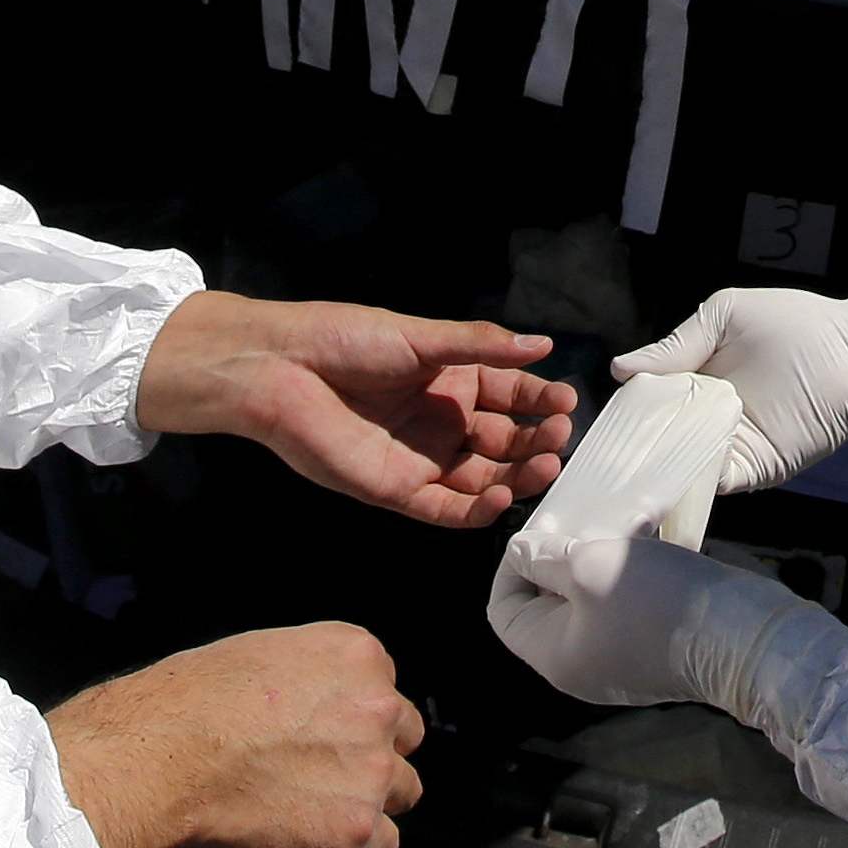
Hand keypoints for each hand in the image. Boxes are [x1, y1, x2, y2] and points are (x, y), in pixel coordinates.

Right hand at [46, 622, 424, 847]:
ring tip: (312, 807)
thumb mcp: (257, 655)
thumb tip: (313, 704)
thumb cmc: (186, 708)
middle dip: (369, 755)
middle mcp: (376, 706)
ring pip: (401, 791)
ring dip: (367, 801)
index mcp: (355, 654)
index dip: (352, 716)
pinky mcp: (357, 827)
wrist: (157, 763)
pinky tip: (313, 837)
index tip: (326, 732)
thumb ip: (307, 677)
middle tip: (321, 772)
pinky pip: (384, 844)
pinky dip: (353, 847)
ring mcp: (372, 768)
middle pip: (403, 738)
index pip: (384, 689)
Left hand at [139, 292, 576, 526]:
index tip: (566, 401)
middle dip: (535, 440)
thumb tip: (542, 345)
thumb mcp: (420, 338)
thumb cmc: (347, 341)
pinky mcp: (396, 490)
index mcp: (450, 381)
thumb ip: (480, 346)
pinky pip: (446, 509)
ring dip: (516, 476)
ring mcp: (421, 459)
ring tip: (545, 466)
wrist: (281, 369)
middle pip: (503, 441)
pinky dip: (476, 510)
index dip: (539, 400)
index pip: (510, 394)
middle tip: (558, 437)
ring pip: (483, 478)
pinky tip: (502, 497)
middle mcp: (442, 422)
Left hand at [487, 529, 841, 727]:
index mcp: (553, 657)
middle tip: (579, 518)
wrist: (740, 637)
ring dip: (597, 556)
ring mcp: (620, 660)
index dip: (511, 565)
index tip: (539, 529)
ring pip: (589, 600)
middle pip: (546, 604)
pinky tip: (648, 538)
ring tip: (617, 520)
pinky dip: (628, 570)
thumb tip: (521, 554)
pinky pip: (625, 605)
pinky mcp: (656, 649)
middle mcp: (581, 666)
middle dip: (558, 556)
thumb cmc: (653, 601)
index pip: (503, 610)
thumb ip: (544, 559)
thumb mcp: (588, 567)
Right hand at [614, 291, 847, 494]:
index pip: (647, 403)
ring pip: (677, 466)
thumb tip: (619, 370)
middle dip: (629, 453)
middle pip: (656, 441)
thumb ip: (676, 346)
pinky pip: (711, 482)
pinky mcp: (751, 470)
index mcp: (694, 378)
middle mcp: (705, 416)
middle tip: (593, 467)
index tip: (591, 429)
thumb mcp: (726, 317)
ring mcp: (727, 446)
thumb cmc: (797, 325)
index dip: (622, 414)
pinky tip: (659, 485)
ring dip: (652, 473)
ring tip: (615, 483)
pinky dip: (686, 485)